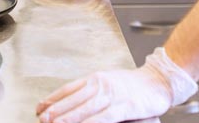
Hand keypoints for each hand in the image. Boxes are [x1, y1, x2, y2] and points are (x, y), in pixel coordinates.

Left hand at [35, 48, 196, 122]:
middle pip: (73, 99)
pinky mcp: (125, 106)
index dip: (52, 100)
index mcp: (95, 79)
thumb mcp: (108, 82)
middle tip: (42, 119)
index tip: (39, 109)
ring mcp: (113, 95)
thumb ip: (90, 91)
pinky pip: (105, 116)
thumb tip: (69, 101)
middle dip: (56, 111)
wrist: (159, 80)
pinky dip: (92, 122)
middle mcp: (101, 85)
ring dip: (68, 117)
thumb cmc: (134, 85)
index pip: (68, 89)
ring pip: (85, 108)